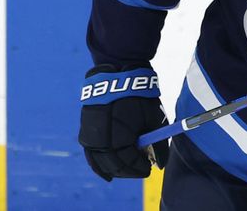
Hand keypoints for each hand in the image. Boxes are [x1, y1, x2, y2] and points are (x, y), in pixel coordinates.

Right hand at [78, 65, 168, 180]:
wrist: (118, 75)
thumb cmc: (140, 98)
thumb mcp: (155, 120)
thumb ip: (159, 144)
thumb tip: (161, 164)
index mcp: (119, 140)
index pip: (130, 163)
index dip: (141, 168)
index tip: (150, 170)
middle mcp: (101, 142)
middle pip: (115, 166)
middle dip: (129, 170)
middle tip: (140, 170)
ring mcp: (90, 137)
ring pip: (101, 163)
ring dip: (114, 169)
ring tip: (125, 171)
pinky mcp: (86, 131)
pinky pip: (92, 154)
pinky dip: (99, 163)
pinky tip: (106, 171)